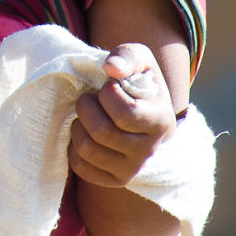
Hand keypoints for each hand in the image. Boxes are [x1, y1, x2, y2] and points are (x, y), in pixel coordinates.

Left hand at [68, 44, 174, 188]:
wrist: (141, 110)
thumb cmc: (137, 81)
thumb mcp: (139, 59)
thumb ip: (127, 56)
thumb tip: (110, 68)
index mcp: (160, 122)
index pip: (124, 113)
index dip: (107, 94)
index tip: (108, 86)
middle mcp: (149, 151)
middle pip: (101, 132)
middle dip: (86, 106)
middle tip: (92, 98)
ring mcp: (131, 169)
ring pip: (87, 149)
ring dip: (78, 124)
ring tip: (89, 114)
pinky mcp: (113, 179)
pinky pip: (80, 167)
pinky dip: (74, 146)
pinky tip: (86, 133)